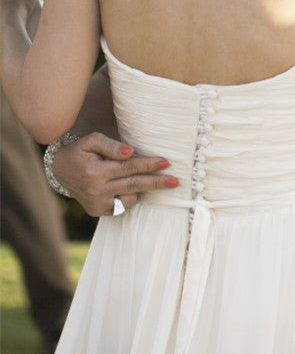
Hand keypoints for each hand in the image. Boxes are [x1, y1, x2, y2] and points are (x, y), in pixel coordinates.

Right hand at [52, 132, 178, 215]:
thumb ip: (111, 146)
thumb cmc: (80, 152)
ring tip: (142, 179)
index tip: (166, 162)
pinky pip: (122, 206)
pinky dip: (128, 197)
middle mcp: (97, 190)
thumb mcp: (91, 141)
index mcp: (96, 171)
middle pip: (135, 185)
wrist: (59, 171)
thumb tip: (130, 152)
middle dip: (157, 183)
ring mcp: (98, 203)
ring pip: (131, 198)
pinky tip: (125, 188)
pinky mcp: (98, 211)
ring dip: (141, 189)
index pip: (129, 167)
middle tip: (175, 182)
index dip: (149, 164)